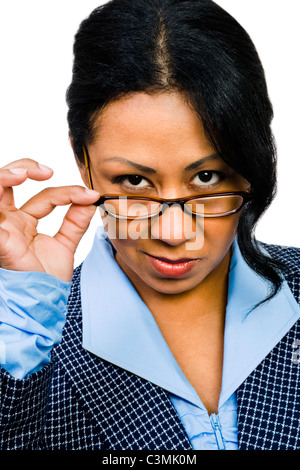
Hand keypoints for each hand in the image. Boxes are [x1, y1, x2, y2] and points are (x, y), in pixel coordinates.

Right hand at [0, 159, 99, 280]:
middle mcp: (9, 221)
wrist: (43, 301)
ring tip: (23, 173)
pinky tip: (4, 187)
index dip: (66, 192)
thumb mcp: (66, 244)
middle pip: (7, 182)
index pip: (43, 197)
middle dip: (24, 167)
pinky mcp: (0, 241)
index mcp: (23, 222)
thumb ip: (76, 221)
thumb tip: (91, 200)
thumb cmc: (47, 278)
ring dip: (5, 176)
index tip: (89, 195)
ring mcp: (2, 228)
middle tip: (47, 171)